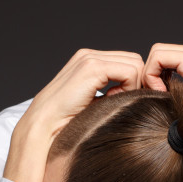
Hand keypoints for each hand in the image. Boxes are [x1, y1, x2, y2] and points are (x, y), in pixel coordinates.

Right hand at [4, 49, 143, 181]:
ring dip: (132, 86)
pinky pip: (130, 72)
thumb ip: (112, 92)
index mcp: (88, 61)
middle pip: (134, 60)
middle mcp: (89, 55)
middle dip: (136, 82)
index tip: (127, 101)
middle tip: (126, 103)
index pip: (127, 61)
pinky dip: (129, 88)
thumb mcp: (94, 102)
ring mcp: (90, 59)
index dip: (134, 81)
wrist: (44, 126)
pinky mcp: (92, 68)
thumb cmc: (68, 121)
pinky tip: (114, 101)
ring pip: (135, 64)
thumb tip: (138, 94)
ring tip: (117, 103)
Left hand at [142, 43, 182, 169]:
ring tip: (160, 96)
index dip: (155, 74)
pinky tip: (161, 93)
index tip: (158, 95)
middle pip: (161, 52)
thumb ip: (178, 86)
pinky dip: (151, 75)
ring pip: (157, 53)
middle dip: (152, 73)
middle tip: (155, 95)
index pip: (167, 56)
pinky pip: (158, 57)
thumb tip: (154, 85)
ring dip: (151, 75)